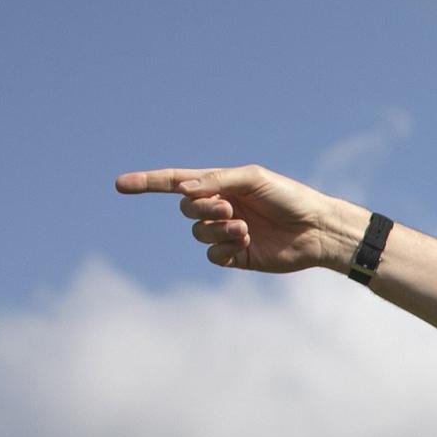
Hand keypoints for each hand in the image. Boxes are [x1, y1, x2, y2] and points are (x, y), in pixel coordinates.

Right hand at [113, 164, 354, 275]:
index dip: (147, 183)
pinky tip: (245, 243)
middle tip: (230, 207)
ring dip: (217, 229)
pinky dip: (224, 249)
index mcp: (219, 185)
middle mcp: (219, 208)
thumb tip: (182, 190)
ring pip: (198, 233)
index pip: (174, 182)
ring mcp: (226, 234)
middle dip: (202, 207)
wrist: (317, 229)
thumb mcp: (253, 178)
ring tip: (244, 227)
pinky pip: (213, 256)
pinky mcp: (237, 258)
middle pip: (186, 208)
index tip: (120, 185)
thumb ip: (217, 180)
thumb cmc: (289, 197)